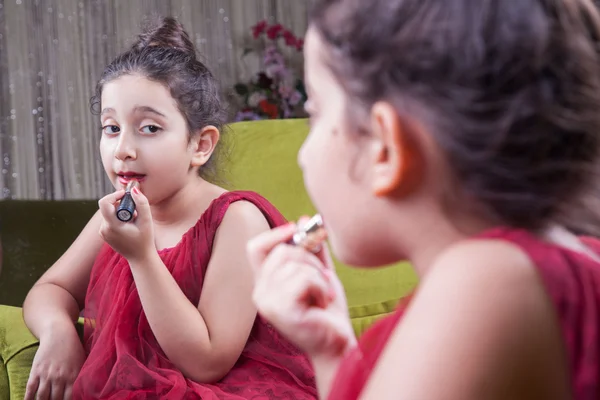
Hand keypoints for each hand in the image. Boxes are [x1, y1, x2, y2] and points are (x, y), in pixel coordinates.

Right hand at [25, 326, 84, 399]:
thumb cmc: (73, 348)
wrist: (59, 334)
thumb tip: (85, 390)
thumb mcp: (82, 362)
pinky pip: (30, 388)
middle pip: (55, 399)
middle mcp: (59, 377)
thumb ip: (82, 376)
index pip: (70, 397)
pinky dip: (28, 398)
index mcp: (73, 376)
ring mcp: (46, 374)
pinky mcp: (35, 371)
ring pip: (42, 396)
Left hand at [97, 187, 154, 261]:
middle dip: (122, 205)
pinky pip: (109, 219)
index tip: (125, 195)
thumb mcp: (147, 221)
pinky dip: (119, 218)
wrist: (140, 258)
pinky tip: (129, 225)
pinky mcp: (104, 234)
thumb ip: (142, 203)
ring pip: (109, 212)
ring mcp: (103, 232)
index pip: (104, 203)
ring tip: (134, 221)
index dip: (114, 195)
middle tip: (135, 212)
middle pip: (109, 207)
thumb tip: (133, 189)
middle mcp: (104, 229)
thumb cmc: (145, 240)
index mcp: (113, 226)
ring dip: (121, 212)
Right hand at [247, 218, 355, 358]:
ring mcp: (266, 302)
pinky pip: (303, 279)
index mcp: (265, 282)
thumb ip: (312, 248)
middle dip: (311, 259)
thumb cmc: (327, 311)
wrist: (337, 344)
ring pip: (295, 264)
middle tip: (323, 279)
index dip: (276, 233)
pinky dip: (321, 287)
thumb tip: (303, 218)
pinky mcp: (280, 310)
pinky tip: (323, 303)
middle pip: (282, 251)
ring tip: (323, 295)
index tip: (297, 229)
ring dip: (319, 277)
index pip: (255, 247)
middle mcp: (259, 292)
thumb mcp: (320, 273)